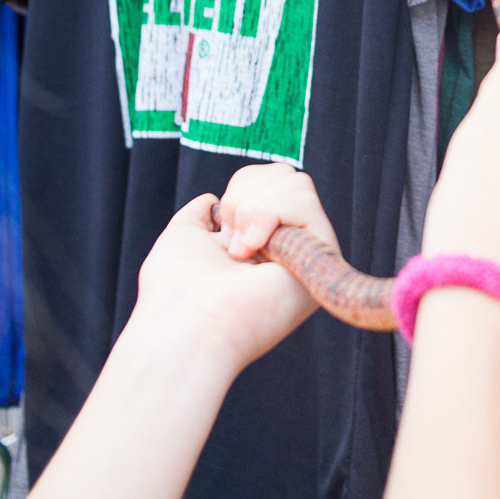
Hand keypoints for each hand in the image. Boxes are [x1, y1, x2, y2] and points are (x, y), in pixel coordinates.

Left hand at [128, 172, 327, 374]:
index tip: (220, 228)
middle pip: (288, 176)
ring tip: (241, 251)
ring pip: (298, 184)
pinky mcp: (322, 257)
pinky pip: (306, 202)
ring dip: (254, 208)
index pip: (271, 180)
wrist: (187, 322)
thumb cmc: (177, 287)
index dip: (242, 188)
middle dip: (247, 196)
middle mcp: (290, 248)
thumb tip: (211, 200)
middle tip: (231, 242)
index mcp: (262, 242)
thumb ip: (201, 214)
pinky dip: (270, 214)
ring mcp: (308, 253)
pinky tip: (255, 249)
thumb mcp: (184, 234)